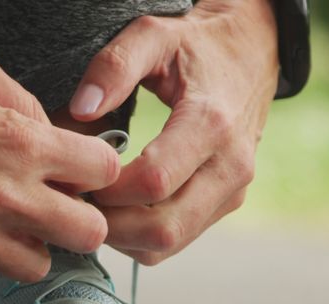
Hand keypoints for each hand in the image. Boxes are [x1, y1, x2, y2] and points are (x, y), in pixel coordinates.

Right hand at [0, 0, 117, 280]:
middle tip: (55, 203)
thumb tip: (53, 135)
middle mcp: (0, 196)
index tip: (76, 166)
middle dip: (78, 217)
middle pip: (86, 235)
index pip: (104, 174)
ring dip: (28, 242)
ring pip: (35, 266)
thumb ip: (26, 105)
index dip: (94, 167)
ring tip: (2, 217)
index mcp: (21, 141)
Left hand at [70, 0, 278, 264]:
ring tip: (94, 204)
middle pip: (162, 228)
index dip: (106, 189)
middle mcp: (230, 166)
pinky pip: (175, 242)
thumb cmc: (194, 46)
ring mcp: (232, 191)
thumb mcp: (153, 35)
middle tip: (79, 199)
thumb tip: (81, 109)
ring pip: (167, 244)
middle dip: (109, 223)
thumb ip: (114, 66)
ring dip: (120, 235)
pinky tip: (116, 208)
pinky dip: (138, 237)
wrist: (250, 53)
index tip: (79, 174)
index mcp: (212, 124)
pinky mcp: (226, 204)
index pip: (153, 183)